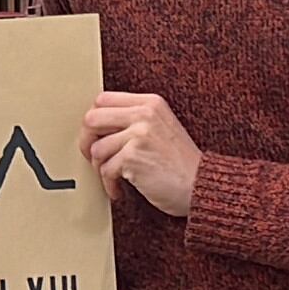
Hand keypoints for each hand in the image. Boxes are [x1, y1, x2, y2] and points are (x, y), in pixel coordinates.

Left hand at [82, 91, 201, 216]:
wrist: (201, 187)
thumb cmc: (181, 165)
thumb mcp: (162, 128)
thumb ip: (134, 120)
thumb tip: (94, 126)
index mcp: (150, 103)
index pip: (103, 100)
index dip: (94, 121)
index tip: (95, 137)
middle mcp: (145, 113)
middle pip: (92, 119)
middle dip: (87, 142)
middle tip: (94, 158)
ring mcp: (139, 133)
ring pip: (97, 148)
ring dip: (101, 169)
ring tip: (114, 178)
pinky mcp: (134, 156)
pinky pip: (105, 170)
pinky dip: (109, 185)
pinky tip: (119, 190)